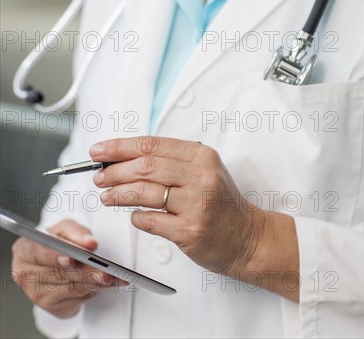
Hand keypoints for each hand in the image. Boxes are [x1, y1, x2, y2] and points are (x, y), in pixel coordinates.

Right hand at [11, 220, 117, 317]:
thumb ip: (76, 233)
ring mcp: (37, 294)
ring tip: (110, 278)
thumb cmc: (59, 240)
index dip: (55, 257)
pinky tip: (102, 285)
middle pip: (56, 274)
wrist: (57, 259)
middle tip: (103, 272)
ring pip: (69, 289)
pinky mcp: (52, 307)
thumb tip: (89, 243)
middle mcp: (26, 274)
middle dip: (82, 273)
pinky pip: (75, 300)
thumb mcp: (66, 229)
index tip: (71, 259)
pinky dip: (91, 291)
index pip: (38, 253)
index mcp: (24, 249)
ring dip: (92, 284)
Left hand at [91, 137, 264, 275]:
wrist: (248, 237)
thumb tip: (123, 158)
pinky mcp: (191, 230)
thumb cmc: (220, 203)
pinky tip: (133, 216)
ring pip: (144, 192)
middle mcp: (201, 176)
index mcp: (201, 156)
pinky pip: (151, 220)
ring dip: (118, 193)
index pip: (152, 145)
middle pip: (145, 166)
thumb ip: (170, 162)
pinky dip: (136, 217)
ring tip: (106, 196)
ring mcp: (197, 203)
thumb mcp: (203, 171)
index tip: (99, 151)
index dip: (119, 147)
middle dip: (114, 170)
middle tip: (99, 176)